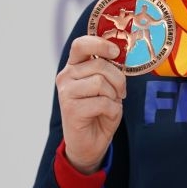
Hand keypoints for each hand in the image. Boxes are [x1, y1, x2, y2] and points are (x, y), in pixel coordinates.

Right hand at [56, 36, 126, 173]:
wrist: (89, 143)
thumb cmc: (99, 112)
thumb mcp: (106, 87)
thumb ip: (108, 70)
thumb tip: (120, 54)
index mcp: (74, 67)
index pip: (81, 45)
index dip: (100, 43)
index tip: (116, 52)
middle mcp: (66, 76)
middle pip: (100, 65)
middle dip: (118, 79)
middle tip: (120, 93)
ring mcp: (66, 92)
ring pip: (101, 82)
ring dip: (114, 96)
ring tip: (110, 105)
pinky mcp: (71, 109)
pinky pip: (103, 102)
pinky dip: (113, 111)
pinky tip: (106, 116)